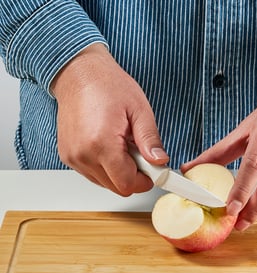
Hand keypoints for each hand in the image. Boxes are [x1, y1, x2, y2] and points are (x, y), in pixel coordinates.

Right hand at [51, 43, 168, 195]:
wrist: (78, 73)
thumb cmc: (107, 86)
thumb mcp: (139, 110)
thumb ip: (150, 140)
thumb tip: (159, 162)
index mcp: (101, 144)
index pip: (126, 184)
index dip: (144, 181)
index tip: (153, 171)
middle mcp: (83, 155)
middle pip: (116, 187)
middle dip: (133, 176)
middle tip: (139, 153)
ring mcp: (73, 157)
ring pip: (105, 183)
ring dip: (118, 172)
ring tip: (122, 145)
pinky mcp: (68, 156)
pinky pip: (93, 174)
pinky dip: (106, 167)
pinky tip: (109, 147)